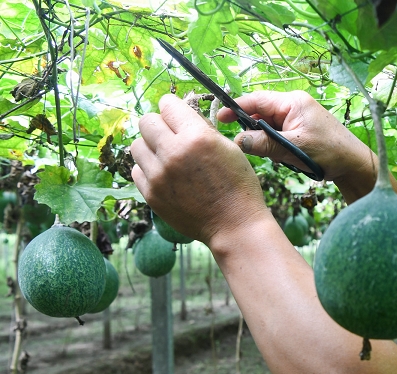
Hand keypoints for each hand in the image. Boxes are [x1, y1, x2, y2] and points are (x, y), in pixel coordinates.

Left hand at [130, 94, 270, 245]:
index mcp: (197, 137)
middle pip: (146, 121)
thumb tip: (181, 116)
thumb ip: (202, 129)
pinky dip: (149, 169)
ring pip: (137, 145)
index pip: (167, 104)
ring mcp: (159, 175)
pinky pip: (137, 170)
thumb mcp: (229, 149)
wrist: (234, 225)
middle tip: (171, 136)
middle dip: (160, 125)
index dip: (173, 108)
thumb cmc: (239, 187)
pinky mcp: (151, 194)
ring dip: (151, 147)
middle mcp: (173, 153)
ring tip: (168, 158)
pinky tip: (166, 176)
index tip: (177, 115)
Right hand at [219, 91, 377, 197]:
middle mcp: (294, 106)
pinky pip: (279, 136)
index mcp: (293, 102)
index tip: (220, 119)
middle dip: (256, 132)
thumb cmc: (329, 152)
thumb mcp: (293, 148)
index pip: (257, 100)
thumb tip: (238, 140)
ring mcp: (298, 118)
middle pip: (261, 114)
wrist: (355, 165)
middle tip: (255, 149)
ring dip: (268, 143)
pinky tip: (288, 159)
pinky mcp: (301, 131)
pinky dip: (278, 148)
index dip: (236, 109)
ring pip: (269, 128)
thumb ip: (264, 143)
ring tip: (282, 157)